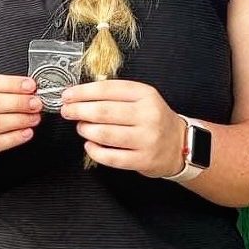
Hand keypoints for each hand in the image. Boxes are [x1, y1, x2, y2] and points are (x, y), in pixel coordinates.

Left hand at [60, 80, 185, 177]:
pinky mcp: (143, 159)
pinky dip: (95, 151)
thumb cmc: (155, 119)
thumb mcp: (142, 98)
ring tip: (81, 127)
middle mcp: (148, 115)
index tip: (67, 95)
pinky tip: (90, 145)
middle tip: (68, 111)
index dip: (82, 92)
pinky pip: (111, 157)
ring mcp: (147, 139)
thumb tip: (81, 95)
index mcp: (145, 94)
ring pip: (105, 134)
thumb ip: (116, 95)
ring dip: (86, 130)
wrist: (180, 144)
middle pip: (104, 111)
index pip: (108, 89)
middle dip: (79, 110)